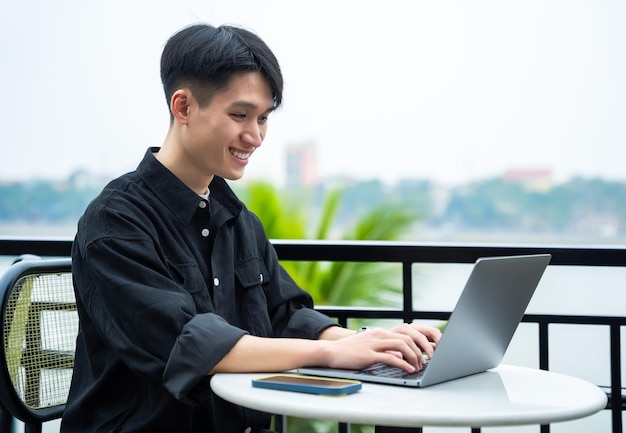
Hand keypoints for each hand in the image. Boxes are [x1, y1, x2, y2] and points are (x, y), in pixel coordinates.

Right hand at [322, 324, 440, 372]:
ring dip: (413, 357)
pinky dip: (403, 364)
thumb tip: (399, 357)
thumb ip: (385, 350)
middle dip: (419, 350)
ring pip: (402, 346)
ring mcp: (374, 344)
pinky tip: (408, 369)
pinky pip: (391, 358)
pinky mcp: (369, 354)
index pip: (405, 335)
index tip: (422, 355)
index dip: (417, 345)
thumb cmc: (349, 351)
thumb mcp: (370, 347)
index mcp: (380, 332)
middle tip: (424, 362)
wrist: (331, 352)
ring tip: (418, 367)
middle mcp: (379, 335)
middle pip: (407, 339)